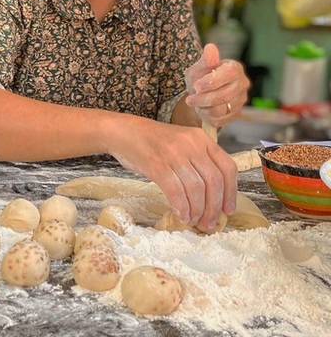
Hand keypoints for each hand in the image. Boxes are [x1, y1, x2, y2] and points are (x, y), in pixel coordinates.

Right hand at [107, 118, 237, 231]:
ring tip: (193, 220)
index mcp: (200, 138)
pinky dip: (181, 207)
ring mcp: (174, 153)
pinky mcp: (157, 164)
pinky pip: (176, 191)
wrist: (124, 132)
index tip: (227, 210)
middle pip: (213, 181)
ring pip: (196, 188)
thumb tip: (213, 197)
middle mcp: (191, 144)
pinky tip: (181, 215)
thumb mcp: (182, 143)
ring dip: (197, 210)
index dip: (231, 192)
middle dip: (214, 207)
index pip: (227, 167)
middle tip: (209, 222)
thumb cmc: (153, 142)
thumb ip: (198, 161)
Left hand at [184, 43, 249, 127]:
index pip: (229, 74)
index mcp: (235, 68)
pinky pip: (221, 120)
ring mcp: (241, 100)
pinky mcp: (236, 113)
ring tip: (194, 103)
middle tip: (189, 99)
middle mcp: (242, 84)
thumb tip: (210, 47)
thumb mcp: (199, 67)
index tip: (195, 86)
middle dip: (203, 98)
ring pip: (221, 109)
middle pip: (225, 95)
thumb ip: (206, 60)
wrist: (201, 93)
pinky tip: (201, 109)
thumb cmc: (201, 77)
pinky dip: (207, 116)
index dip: (211, 82)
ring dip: (203, 107)